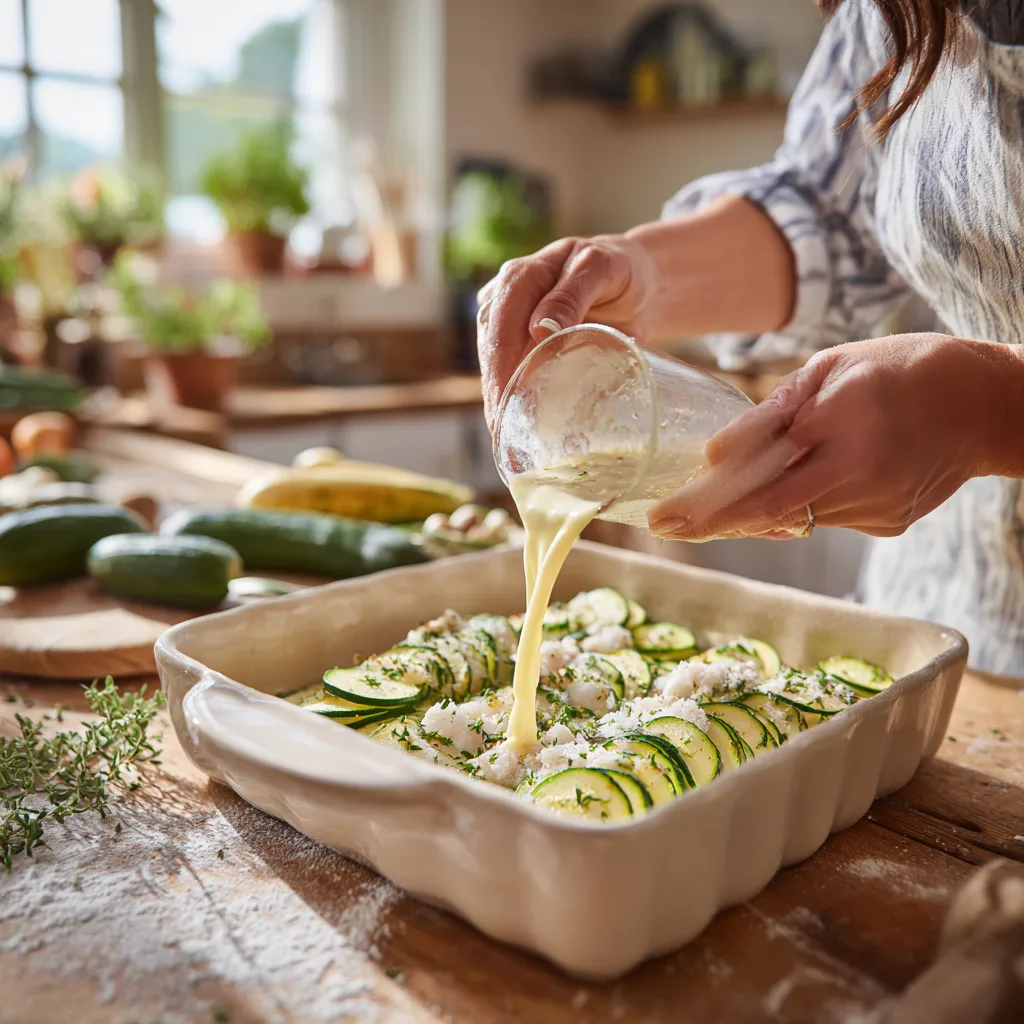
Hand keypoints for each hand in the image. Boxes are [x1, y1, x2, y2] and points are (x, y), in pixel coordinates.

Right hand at [475, 234, 658, 426]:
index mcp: (520, 277)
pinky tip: (518, 429)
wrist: (637, 281)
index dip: (499, 370)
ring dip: (501, 404)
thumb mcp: (601, 268)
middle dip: (495, 397)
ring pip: (497, 367)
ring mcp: (512, 325)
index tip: (503, 406)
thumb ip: (572, 293)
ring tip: (508, 444)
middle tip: (504, 440)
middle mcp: (506, 301)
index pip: (500, 327)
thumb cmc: (620, 269)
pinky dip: (515, 401)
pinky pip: (514, 374)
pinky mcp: (524, 347)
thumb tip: (539, 329)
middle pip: (492, 353)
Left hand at [648, 333, 1022, 540]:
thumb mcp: (830, 367)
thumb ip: (772, 413)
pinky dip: (795, 507)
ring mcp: (876, 507)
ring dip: (749, 512)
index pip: (759, 480)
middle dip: (711, 521)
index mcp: (841, 426)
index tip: (663, 518)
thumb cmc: (899, 369)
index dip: (708, 505)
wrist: (985, 404)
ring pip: (793, 520)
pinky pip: (824, 518)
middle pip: (767, 513)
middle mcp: (858, 476)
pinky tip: (792, 486)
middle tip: (664, 526)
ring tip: (706, 508)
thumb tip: (716, 454)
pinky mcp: (888, 523)